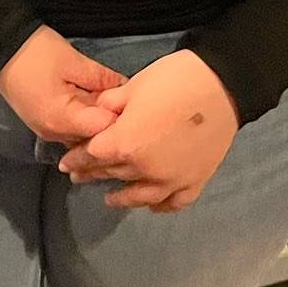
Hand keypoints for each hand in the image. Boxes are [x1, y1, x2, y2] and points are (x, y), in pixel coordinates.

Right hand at [0, 26, 127, 145]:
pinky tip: (93, 100)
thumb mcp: (73, 61)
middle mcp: (54, 134)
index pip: (103, 131)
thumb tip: (126, 88)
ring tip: (112, 98)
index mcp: (63, 121)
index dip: (121, 116)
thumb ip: (102, 78)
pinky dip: (84, 116)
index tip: (133, 101)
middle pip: (93, 136)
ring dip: (97, 118)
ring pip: (82, 133)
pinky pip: (71, 127)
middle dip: (111, 120)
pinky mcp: (43, 121)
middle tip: (127, 99)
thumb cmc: (36, 53)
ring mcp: (47, 130)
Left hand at [58, 49, 240, 212]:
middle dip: (92, 174)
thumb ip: (111, 104)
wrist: (222, 85)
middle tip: (78, 176)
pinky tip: (151, 206)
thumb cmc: (173, 79)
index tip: (65, 162)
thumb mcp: (134, 86)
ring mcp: (172, 180)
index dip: (77, 158)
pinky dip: (160, 206)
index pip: (93, 155)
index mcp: (125, 144)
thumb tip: (99, 114)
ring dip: (121, 198)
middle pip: (113, 174)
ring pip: (140, 196)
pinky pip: (173, 202)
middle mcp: (145, 170)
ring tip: (109, 198)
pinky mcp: (195, 182)